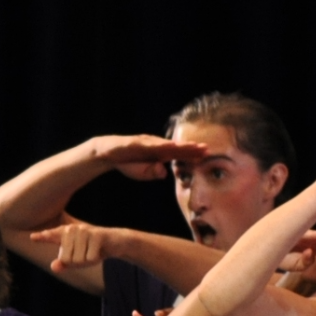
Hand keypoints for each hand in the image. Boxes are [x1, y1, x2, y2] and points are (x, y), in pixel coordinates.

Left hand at [33, 222, 121, 272]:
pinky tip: (99, 251)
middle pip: (66, 259)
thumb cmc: (92, 250)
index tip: (33, 237)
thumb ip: (64, 263)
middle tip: (85, 254)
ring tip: (92, 251)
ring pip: (78, 260)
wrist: (114, 242)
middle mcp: (72, 229)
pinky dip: (95, 259)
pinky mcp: (96, 235)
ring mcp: (84, 231)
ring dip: (87, 261)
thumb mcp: (76, 258)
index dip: (43, 237)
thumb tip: (54, 267)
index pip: (51, 236)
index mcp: (65, 233)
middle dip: (76, 263)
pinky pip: (89, 258)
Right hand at [88, 134, 207, 181]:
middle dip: (191, 148)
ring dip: (180, 145)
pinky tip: (170, 146)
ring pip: (166, 144)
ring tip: (193, 147)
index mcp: (159, 153)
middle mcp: (155, 145)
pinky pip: (149, 144)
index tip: (207, 156)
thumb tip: (164, 172)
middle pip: (177, 147)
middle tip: (207, 149)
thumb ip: (154, 172)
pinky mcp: (136, 142)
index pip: (179, 154)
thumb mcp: (143, 172)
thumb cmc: (129, 163)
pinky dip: (160, 145)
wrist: (108, 153)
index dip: (192, 154)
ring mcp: (146, 142)